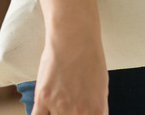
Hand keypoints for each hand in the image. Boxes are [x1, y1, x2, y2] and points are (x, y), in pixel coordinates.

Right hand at [32, 0, 108, 114]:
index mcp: (97, 110)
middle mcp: (79, 112)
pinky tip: (44, 111)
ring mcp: (60, 106)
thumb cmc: (91, 59)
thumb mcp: (102, 87)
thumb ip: (96, 108)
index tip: (80, 114)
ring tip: (59, 103)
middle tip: (68, 108)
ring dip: (56, 113)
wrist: (75, 38)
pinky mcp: (43, 98)